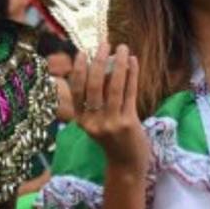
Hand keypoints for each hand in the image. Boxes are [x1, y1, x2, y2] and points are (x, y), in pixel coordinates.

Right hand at [69, 43, 147, 174]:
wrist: (126, 164)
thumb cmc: (112, 137)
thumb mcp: (97, 120)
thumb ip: (98, 98)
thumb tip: (103, 64)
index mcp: (81, 119)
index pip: (76, 90)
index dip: (78, 69)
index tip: (82, 52)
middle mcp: (93, 122)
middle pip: (94, 85)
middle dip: (99, 61)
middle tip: (105, 44)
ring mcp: (110, 123)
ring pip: (114, 87)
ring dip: (119, 64)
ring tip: (123, 48)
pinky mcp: (128, 123)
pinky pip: (130, 93)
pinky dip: (132, 74)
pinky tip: (133, 61)